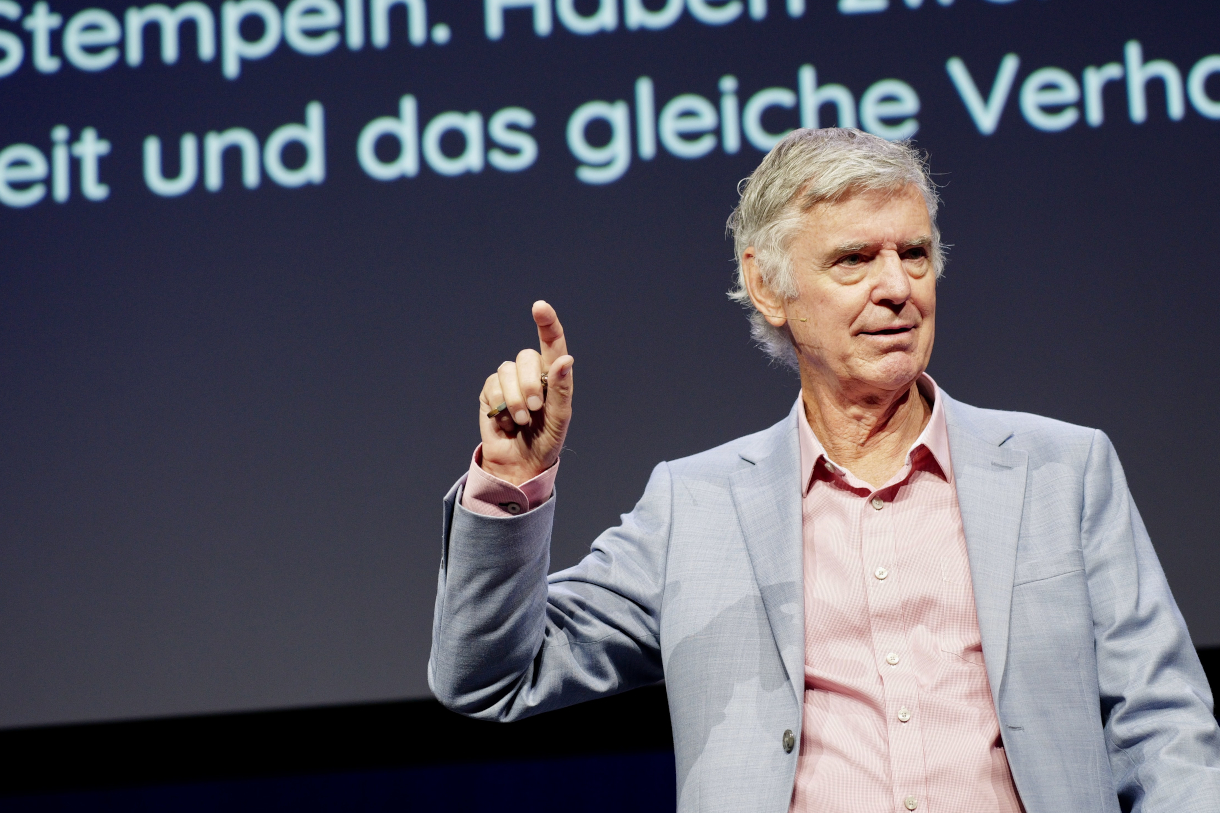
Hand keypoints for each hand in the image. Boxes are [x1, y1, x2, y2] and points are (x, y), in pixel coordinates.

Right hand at [477, 301, 573, 485]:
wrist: (519, 463)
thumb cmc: (545, 441)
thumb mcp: (560, 418)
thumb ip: (562, 389)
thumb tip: (565, 360)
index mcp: (554, 375)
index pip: (552, 343)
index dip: (547, 322)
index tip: (540, 307)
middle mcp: (531, 373)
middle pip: (526, 357)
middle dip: (530, 384)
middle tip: (535, 409)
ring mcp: (509, 381)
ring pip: (507, 369)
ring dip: (515, 398)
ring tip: (522, 420)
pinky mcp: (490, 392)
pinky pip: (491, 385)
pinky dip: (500, 405)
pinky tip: (506, 420)